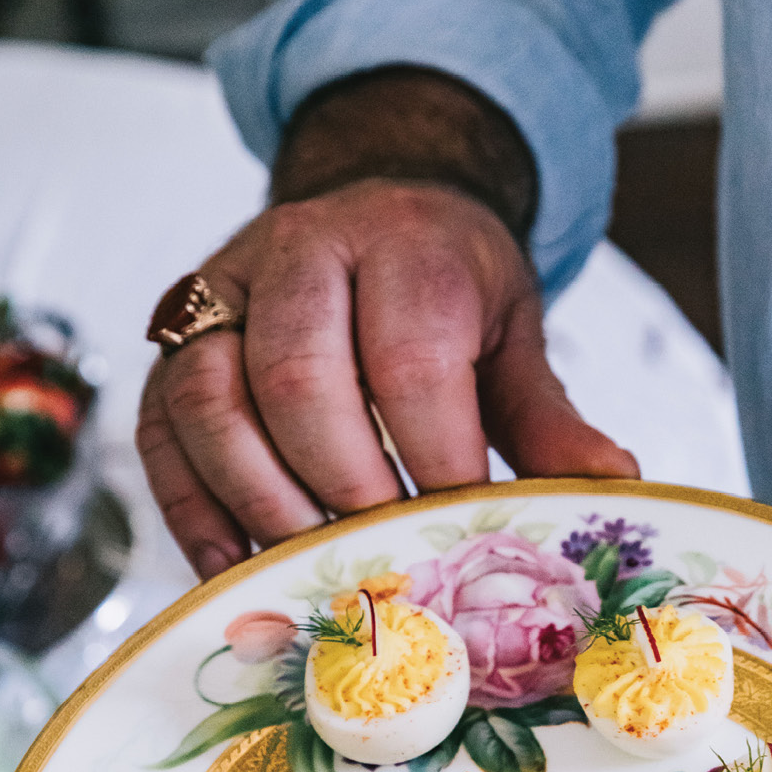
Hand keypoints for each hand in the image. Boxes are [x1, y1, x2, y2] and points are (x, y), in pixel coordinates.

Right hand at [136, 70, 636, 579]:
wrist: (373, 205)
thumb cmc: (444, 283)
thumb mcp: (510, 333)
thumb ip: (548, 417)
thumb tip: (609, 487)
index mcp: (403, 243)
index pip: (409, 359)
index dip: (433, 457)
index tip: (458, 530)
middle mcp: (298, 252)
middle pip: (298, 381)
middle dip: (343, 489)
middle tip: (382, 558)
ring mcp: (221, 294)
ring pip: (212, 402)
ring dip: (262, 503)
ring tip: (310, 566)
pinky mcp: (171, 345)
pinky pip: (162, 432)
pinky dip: (194, 511)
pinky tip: (237, 566)